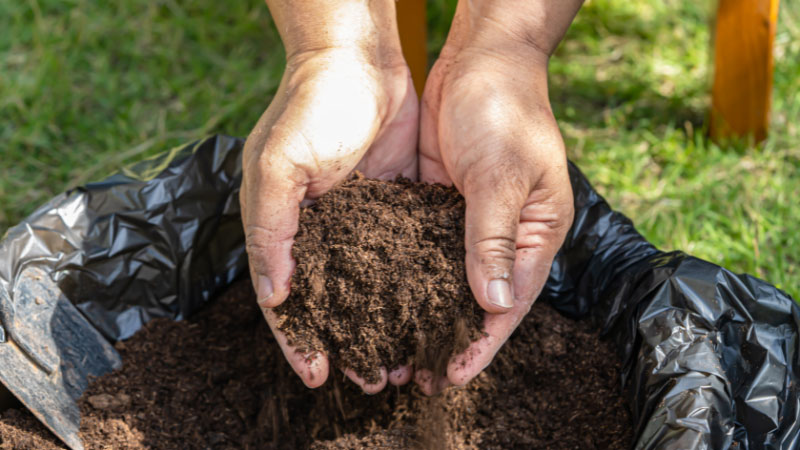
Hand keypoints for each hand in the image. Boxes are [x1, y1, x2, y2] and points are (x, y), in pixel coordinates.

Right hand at [241, 4, 417, 392]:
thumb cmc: (311, 107)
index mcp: (280, 226)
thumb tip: (274, 293)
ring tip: (404, 357)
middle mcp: (316, 231)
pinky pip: (397, 255)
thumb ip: (273, 228)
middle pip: (329, 302)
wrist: (359, 60)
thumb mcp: (280, 165)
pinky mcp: (388, 206)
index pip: (284, 298)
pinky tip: (426, 309)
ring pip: (366, 286)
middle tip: (374, 377)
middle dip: (347, 341)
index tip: (318, 375)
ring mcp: (354, 221)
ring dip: (381, 322)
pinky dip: (407, 285)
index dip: (298, 339)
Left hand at [418, 8, 575, 393]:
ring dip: (424, 311)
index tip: (451, 376)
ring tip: (392, 346)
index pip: (510, 303)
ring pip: (448, 278)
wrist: (482, 57)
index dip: (481, 342)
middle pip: (478, 299)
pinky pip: (425, 246)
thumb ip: (494, 238)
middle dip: (449, 337)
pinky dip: (407, 273)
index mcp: (536, 232)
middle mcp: (507, 233)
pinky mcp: (441, 202)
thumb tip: (493, 305)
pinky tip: (380, 295)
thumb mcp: (502, 175)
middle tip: (414, 374)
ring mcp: (472, 219)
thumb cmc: (506, 108)